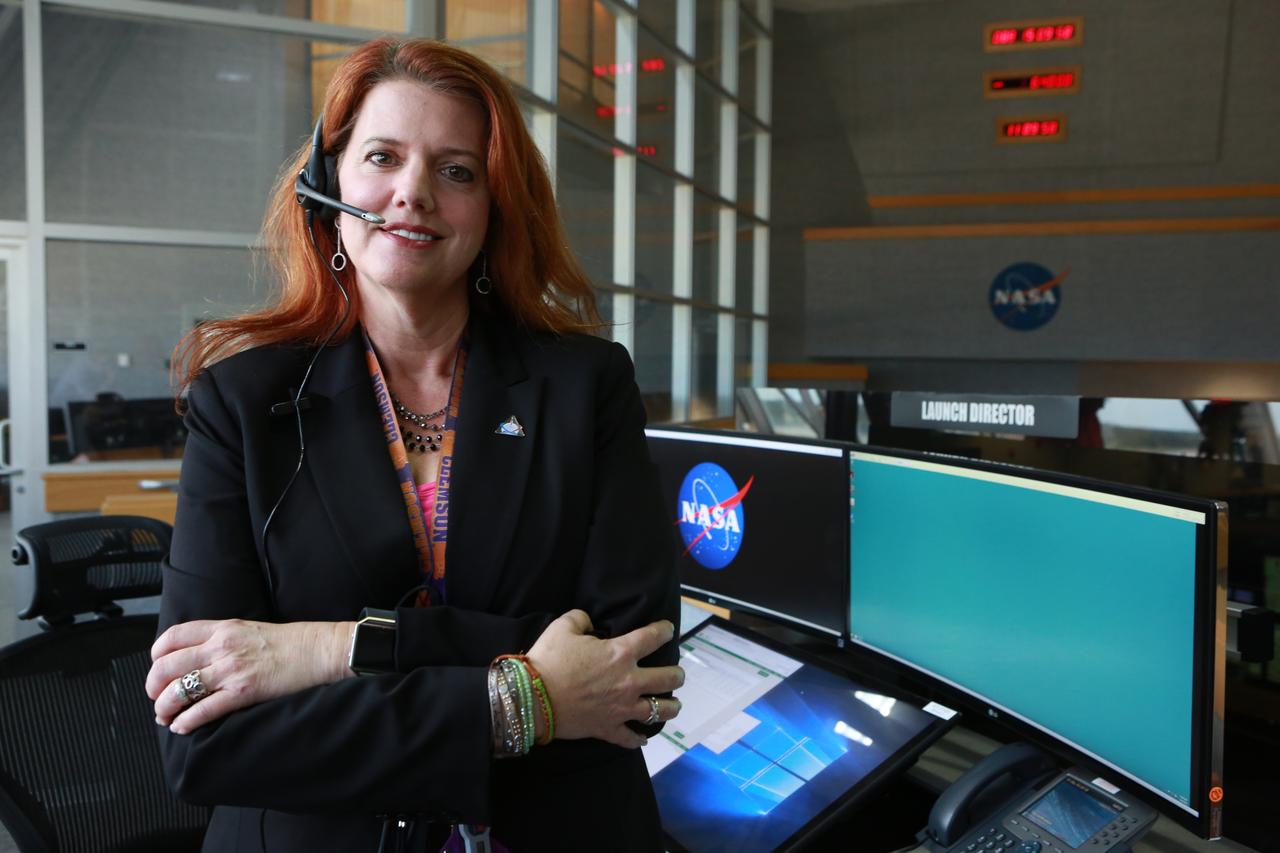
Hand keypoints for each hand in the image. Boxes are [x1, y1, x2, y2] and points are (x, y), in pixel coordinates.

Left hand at [146, 619, 353, 733]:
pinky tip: (181, 727)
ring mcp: (231, 669)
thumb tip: (196, 657)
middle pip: (167, 666)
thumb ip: (221, 638)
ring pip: (179, 690)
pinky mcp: (243, 692)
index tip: (158, 669)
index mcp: (222, 628)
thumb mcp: (247, 629)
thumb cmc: (287, 643)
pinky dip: (185, 722)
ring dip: (164, 708)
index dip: (156, 656)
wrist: (317, 650)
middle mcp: (221, 646)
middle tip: (156, 698)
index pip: (172, 638)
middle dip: (153, 687)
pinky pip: (203, 710)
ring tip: (166, 716)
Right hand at [527, 610, 683, 748]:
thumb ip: (580, 619)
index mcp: (620, 653)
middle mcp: (629, 681)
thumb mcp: (563, 627)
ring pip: (658, 710)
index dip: (665, 631)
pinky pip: (630, 738)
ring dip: (670, 707)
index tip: (669, 630)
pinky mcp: (609, 728)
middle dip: (677, 675)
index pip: (653, 637)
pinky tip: (643, 737)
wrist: (532, 698)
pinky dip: (638, 739)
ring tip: (675, 705)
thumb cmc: (549, 660)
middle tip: (677, 675)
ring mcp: (621, 708)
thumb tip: (589, 623)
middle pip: (667, 679)